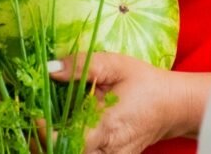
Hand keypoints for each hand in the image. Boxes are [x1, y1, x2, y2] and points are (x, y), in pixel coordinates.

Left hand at [49, 52, 208, 153]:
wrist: (173, 106)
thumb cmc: (145, 84)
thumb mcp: (116, 65)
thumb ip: (82, 65)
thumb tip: (50, 69)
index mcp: (106, 128)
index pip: (64, 143)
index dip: (43, 133)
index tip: (36, 113)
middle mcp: (106, 152)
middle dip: (43, 143)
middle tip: (37, 120)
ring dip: (56, 146)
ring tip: (48, 126)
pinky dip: (69, 147)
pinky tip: (65, 132)